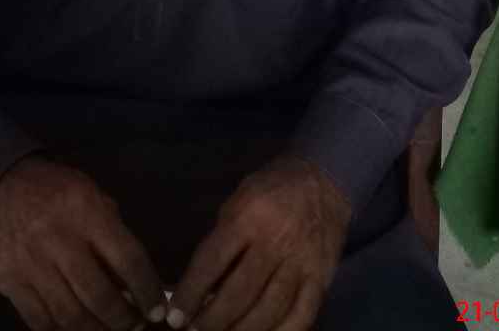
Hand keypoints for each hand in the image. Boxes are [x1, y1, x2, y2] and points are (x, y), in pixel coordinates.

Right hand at [0, 153, 167, 330]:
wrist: (1, 185)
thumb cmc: (57, 191)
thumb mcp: (92, 195)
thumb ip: (112, 233)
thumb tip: (136, 281)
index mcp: (86, 211)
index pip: (127, 258)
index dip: (147, 289)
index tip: (157, 308)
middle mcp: (58, 238)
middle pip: (98, 294)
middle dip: (122, 319)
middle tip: (134, 326)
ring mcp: (30, 263)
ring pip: (70, 315)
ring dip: (95, 330)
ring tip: (108, 330)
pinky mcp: (8, 281)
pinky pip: (39, 320)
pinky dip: (62, 330)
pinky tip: (76, 328)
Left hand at [167, 154, 351, 330]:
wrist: (324, 180)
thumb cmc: (271, 189)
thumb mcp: (239, 200)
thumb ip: (223, 239)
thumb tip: (202, 286)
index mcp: (249, 216)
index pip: (213, 261)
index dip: (191, 292)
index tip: (175, 317)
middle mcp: (275, 241)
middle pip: (240, 293)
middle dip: (213, 320)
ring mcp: (301, 262)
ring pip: (269, 310)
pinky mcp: (321, 278)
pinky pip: (301, 316)